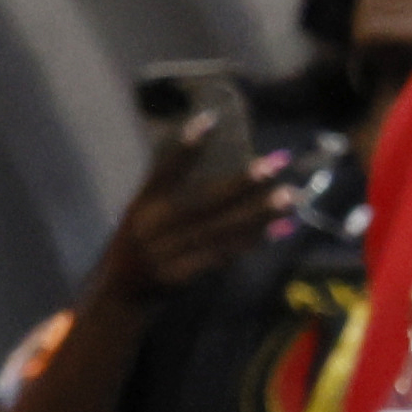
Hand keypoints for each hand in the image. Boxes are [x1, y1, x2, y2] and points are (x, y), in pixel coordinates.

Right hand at [87, 125, 279, 312]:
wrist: (120, 292)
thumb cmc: (142, 238)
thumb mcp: (144, 208)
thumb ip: (172, 184)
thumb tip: (222, 148)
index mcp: (143, 204)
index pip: (164, 171)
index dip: (186, 147)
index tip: (211, 119)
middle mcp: (153, 228)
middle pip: (204, 203)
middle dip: (244, 183)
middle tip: (278, 162)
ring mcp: (166, 254)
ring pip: (221, 230)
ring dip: (260, 213)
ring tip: (292, 196)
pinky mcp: (180, 275)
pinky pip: (224, 254)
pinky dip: (254, 240)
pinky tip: (282, 227)